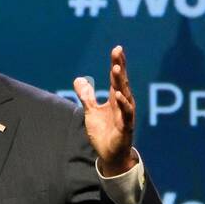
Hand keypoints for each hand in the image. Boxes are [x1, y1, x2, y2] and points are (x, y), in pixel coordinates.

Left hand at [72, 44, 136, 175]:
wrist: (110, 155)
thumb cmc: (104, 133)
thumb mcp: (91, 112)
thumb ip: (86, 96)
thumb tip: (78, 79)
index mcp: (115, 99)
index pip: (116, 77)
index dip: (116, 63)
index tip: (117, 49)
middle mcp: (122, 103)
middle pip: (121, 81)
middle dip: (119, 66)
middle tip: (118, 51)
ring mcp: (125, 114)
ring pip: (124, 94)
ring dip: (120, 82)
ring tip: (116, 68)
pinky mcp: (125, 126)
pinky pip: (125, 113)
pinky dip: (122, 104)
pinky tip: (117, 94)